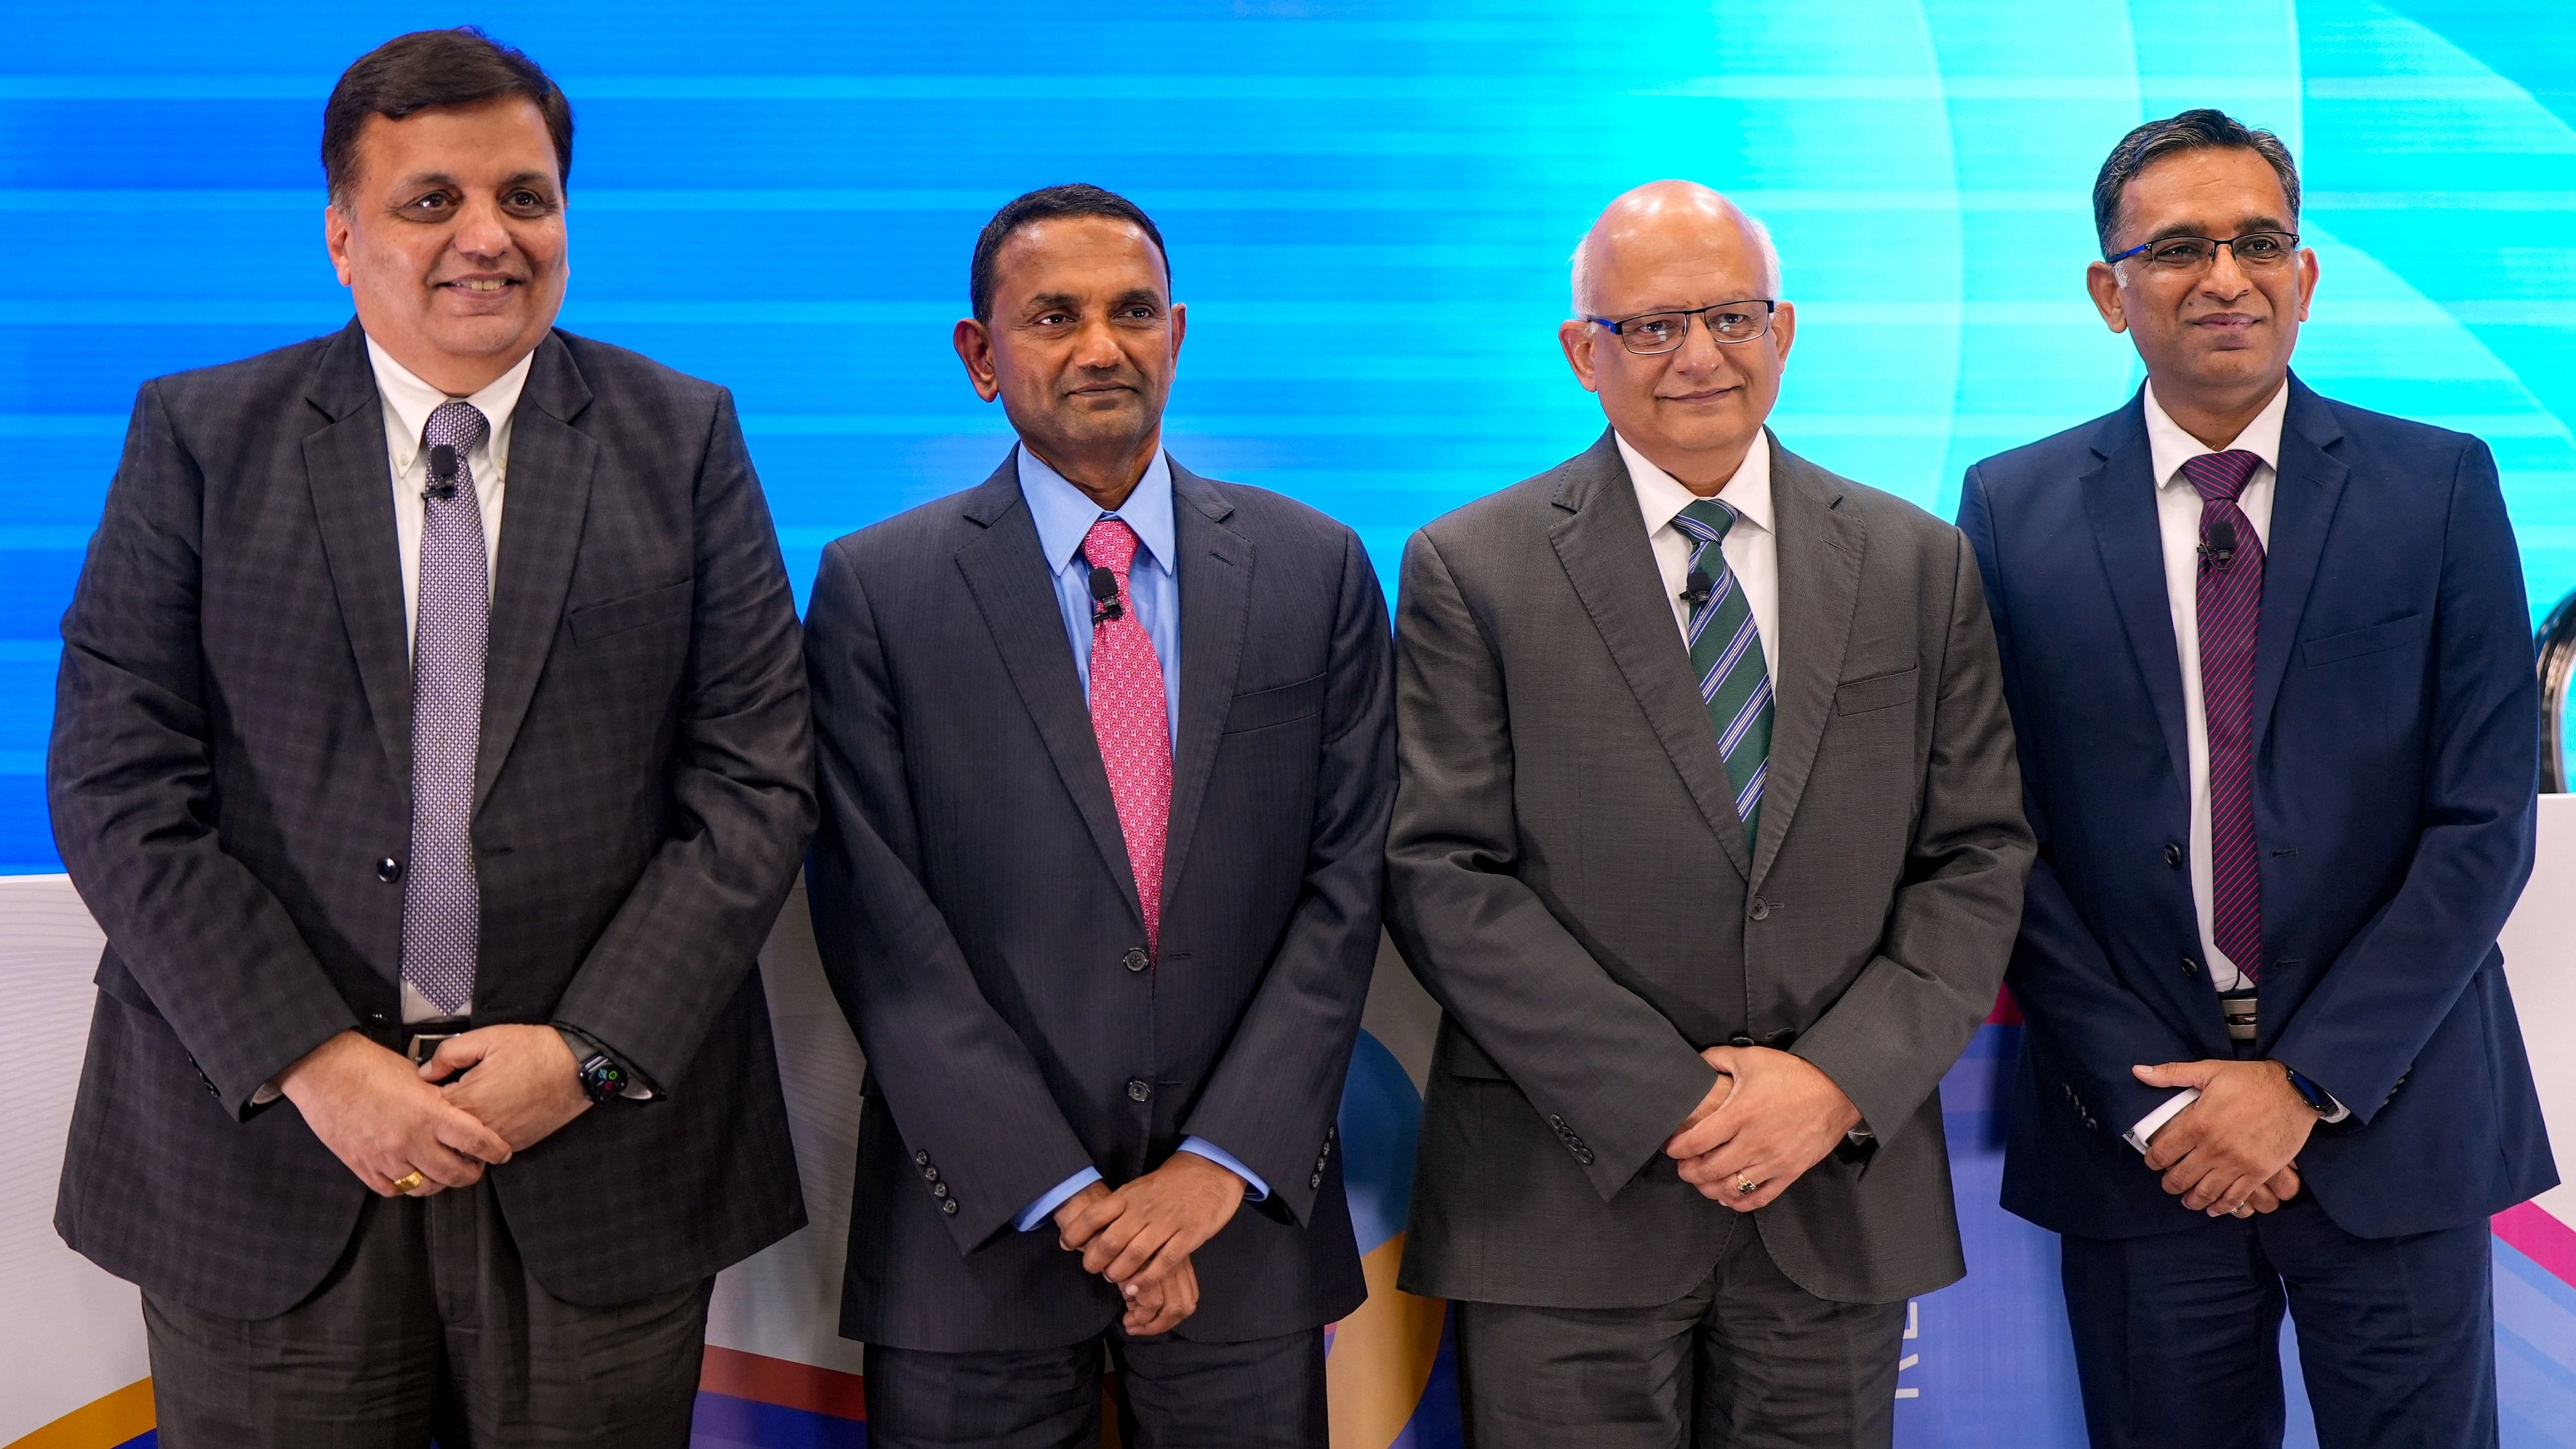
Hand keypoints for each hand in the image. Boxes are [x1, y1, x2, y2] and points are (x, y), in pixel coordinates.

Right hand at [277, 1029, 512, 1195]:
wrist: (323, 1070)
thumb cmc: (368, 1065)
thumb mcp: (415, 1075)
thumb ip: (438, 1096)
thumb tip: (456, 1107)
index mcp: (428, 1113)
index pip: (475, 1140)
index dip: (494, 1150)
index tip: (502, 1153)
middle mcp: (410, 1140)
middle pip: (454, 1172)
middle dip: (472, 1173)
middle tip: (476, 1167)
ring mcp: (385, 1157)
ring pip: (425, 1187)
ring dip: (440, 1182)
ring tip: (445, 1173)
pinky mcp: (363, 1166)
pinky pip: (394, 1190)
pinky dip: (406, 1186)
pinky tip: (412, 1175)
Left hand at [421, 1025, 590, 1151]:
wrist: (576, 1068)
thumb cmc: (535, 1050)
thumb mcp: (487, 1038)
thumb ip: (449, 1054)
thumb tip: (425, 1073)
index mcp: (467, 1098)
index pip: (430, 1108)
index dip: (428, 1097)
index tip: (435, 1087)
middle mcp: (480, 1125)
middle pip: (445, 1131)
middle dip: (444, 1116)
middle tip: (453, 1098)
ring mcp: (499, 1138)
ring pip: (467, 1142)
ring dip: (465, 1128)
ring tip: (474, 1108)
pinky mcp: (516, 1144)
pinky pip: (490, 1145)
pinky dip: (486, 1135)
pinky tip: (495, 1114)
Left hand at [1055, 1153, 1247, 1326]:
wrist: (1210, 1171)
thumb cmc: (1170, 1183)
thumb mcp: (1139, 1187)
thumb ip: (1118, 1206)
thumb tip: (1088, 1226)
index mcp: (1130, 1195)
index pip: (1094, 1215)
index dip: (1075, 1232)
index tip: (1065, 1245)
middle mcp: (1145, 1209)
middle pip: (1111, 1239)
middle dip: (1095, 1259)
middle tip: (1091, 1268)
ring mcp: (1168, 1222)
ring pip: (1135, 1254)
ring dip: (1118, 1272)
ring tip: (1113, 1278)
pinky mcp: (1189, 1235)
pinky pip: (1164, 1262)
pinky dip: (1146, 1279)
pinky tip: (1135, 1288)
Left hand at [1664, 1046, 1861, 1211]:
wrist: (1837, 1091)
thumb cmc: (1793, 1074)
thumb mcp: (1751, 1057)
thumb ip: (1717, 1058)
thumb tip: (1695, 1062)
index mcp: (1741, 1114)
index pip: (1698, 1140)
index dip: (1678, 1148)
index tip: (1671, 1147)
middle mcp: (1754, 1142)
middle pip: (1710, 1169)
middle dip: (1689, 1171)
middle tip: (1683, 1166)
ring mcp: (1772, 1161)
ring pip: (1731, 1188)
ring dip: (1709, 1188)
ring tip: (1701, 1181)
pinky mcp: (1789, 1172)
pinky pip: (1759, 1198)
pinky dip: (1739, 1202)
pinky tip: (1728, 1196)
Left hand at [2134, 1059, 2317, 1214]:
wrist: (2295, 1090)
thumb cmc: (2250, 1079)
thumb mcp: (2209, 1070)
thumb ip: (2172, 1074)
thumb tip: (2138, 1071)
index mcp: (2198, 1123)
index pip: (2163, 1153)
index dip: (2152, 1161)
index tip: (2153, 1162)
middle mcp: (2214, 1148)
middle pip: (2181, 1178)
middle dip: (2170, 1184)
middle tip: (2169, 1184)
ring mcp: (2237, 1163)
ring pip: (2206, 1192)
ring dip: (2193, 1200)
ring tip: (2188, 1200)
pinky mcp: (2259, 1172)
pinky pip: (2236, 1197)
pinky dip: (2221, 1206)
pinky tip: (2214, 1208)